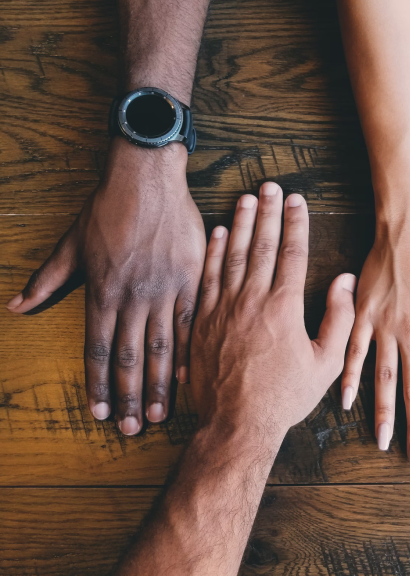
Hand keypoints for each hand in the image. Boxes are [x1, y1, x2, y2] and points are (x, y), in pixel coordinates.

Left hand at [6, 138, 205, 433]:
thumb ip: (48, 279)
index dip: (97, 385)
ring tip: (157, 414)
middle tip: (131, 429)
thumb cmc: (107, 208)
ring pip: (162, 347)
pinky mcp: (191, 280)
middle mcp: (133, 298)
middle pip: (129, 357)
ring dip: (157, 384)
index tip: (98, 413)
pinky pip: (191, 323)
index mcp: (102, 292)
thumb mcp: (71, 243)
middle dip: (127, 397)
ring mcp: (165, 290)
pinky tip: (188, 377)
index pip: (97, 350)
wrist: (147, 179)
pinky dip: (189, 352)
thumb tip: (16, 306)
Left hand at [190, 183, 356, 437]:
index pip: (291, 253)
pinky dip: (214, 252)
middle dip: (268, 212)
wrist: (236, 424)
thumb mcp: (325, 363)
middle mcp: (252, 300)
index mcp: (284, 307)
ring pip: (233, 255)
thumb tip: (344, 281)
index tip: (298, 200)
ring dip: (241, 223)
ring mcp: (223, 308)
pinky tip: (219, 233)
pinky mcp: (202, 320)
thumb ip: (339, 318)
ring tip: (246, 198)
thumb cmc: (284, 396)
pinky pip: (208, 277)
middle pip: (261, 245)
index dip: (295, 223)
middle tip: (270, 186)